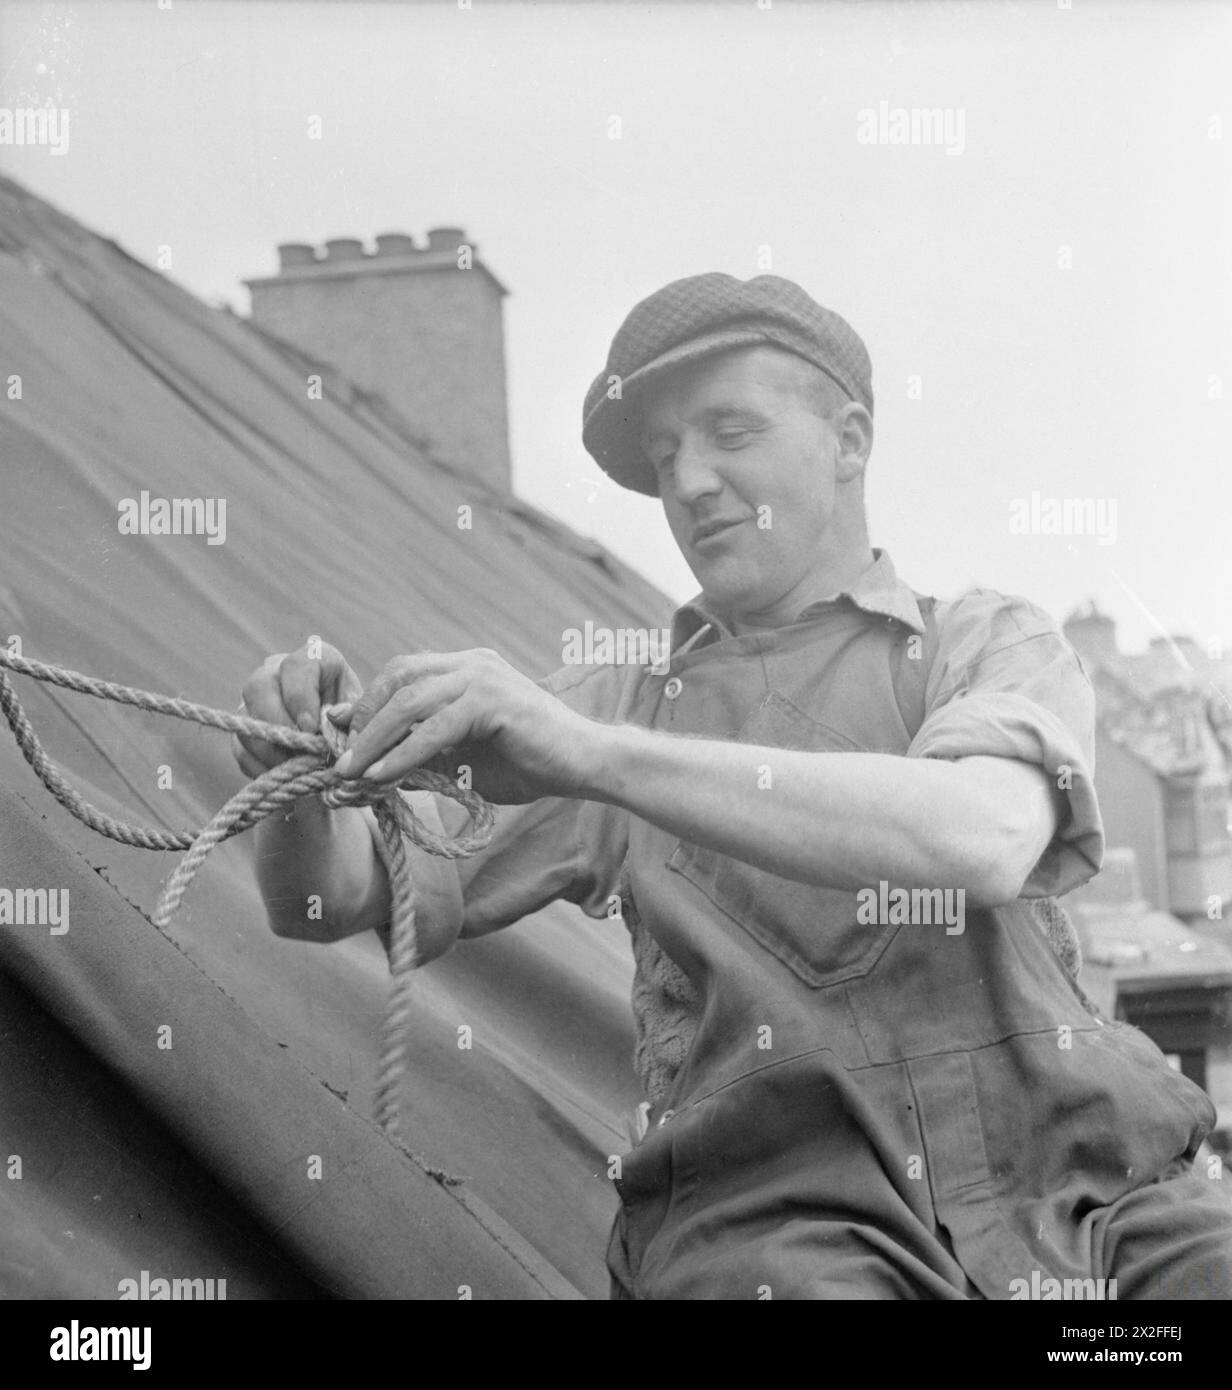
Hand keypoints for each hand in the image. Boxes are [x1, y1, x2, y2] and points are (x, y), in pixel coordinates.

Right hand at [233, 640, 363, 776]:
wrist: (340, 739)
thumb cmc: (354, 720)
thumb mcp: (362, 713)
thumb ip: (354, 714)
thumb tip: (334, 717)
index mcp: (313, 659)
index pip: (296, 666)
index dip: (300, 697)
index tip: (312, 727)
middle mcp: (277, 672)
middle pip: (259, 687)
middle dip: (279, 725)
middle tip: (301, 752)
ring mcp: (256, 701)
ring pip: (246, 720)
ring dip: (271, 751)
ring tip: (298, 769)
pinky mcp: (245, 729)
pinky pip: (241, 748)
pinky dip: (261, 767)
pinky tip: (286, 777)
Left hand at [336, 648, 604, 803]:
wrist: (584, 765)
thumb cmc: (530, 763)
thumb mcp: (464, 757)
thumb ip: (424, 751)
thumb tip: (372, 765)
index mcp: (467, 667)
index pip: (403, 672)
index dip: (368, 703)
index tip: (341, 738)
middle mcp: (472, 662)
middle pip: (398, 678)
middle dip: (363, 719)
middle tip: (341, 758)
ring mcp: (482, 677)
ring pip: (409, 701)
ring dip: (374, 739)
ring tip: (350, 771)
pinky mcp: (491, 701)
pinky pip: (433, 729)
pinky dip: (402, 754)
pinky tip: (382, 776)